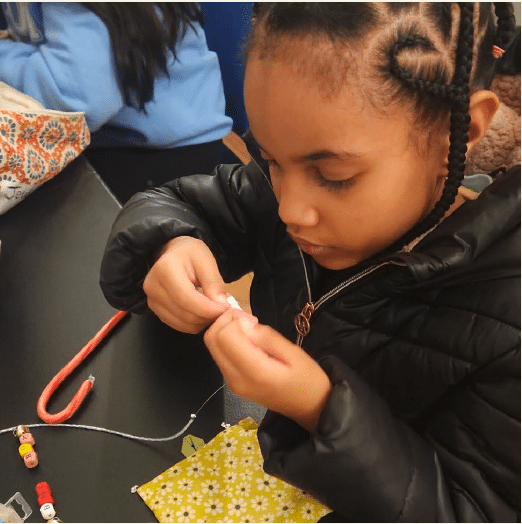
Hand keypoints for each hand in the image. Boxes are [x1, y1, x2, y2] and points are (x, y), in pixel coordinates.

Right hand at [143, 236, 229, 332]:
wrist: (174, 254)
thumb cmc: (190, 254)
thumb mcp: (206, 261)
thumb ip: (214, 282)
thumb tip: (221, 305)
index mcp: (165, 269)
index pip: (187, 298)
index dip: (208, 309)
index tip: (225, 309)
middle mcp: (153, 286)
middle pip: (184, 314)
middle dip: (207, 316)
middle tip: (223, 309)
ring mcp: (152, 300)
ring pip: (182, 323)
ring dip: (202, 321)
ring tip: (212, 308)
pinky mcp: (155, 310)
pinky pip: (178, 325)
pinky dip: (193, 323)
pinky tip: (201, 312)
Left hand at [204, 309, 331, 432]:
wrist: (309, 408)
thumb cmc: (307, 380)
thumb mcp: (294, 353)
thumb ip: (266, 337)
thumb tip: (243, 324)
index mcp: (254, 372)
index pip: (224, 336)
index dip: (235, 320)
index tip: (254, 320)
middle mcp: (235, 379)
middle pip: (211, 339)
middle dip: (225, 322)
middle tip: (249, 321)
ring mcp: (231, 383)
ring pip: (212, 346)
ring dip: (225, 331)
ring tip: (250, 330)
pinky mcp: (231, 382)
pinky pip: (219, 354)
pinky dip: (227, 341)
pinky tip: (247, 342)